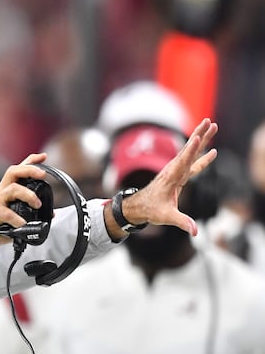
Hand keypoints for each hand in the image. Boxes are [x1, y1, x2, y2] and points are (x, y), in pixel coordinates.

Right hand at [0, 153, 48, 269]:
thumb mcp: (16, 213)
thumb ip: (31, 210)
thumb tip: (51, 213)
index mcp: (7, 189)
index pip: (18, 170)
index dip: (30, 161)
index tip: (43, 157)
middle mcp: (1, 192)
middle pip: (13, 171)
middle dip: (29, 170)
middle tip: (43, 176)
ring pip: (12, 189)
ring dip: (28, 195)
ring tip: (37, 204)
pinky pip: (6, 213)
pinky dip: (17, 218)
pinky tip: (23, 224)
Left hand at [110, 118, 217, 238]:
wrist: (140, 206)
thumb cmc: (151, 210)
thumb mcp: (166, 217)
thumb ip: (182, 222)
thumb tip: (194, 232)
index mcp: (171, 178)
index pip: (183, 162)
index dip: (190, 150)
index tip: (197, 138)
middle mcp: (173, 170)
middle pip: (189, 150)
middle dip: (199, 135)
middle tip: (209, 122)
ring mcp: (176, 171)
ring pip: (191, 152)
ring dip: (201, 139)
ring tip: (212, 126)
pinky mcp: (179, 175)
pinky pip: (193, 162)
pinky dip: (202, 155)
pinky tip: (213, 151)